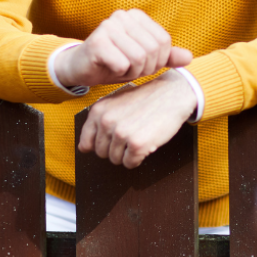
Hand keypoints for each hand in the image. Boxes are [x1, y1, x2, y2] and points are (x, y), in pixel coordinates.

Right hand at [55, 9, 192, 87]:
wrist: (80, 68)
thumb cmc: (114, 62)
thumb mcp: (144, 60)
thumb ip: (166, 57)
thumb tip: (190, 58)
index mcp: (136, 16)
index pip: (163, 41)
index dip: (158, 60)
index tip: (143, 65)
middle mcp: (122, 16)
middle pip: (152, 50)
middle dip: (145, 68)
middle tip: (130, 69)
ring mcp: (108, 27)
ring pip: (138, 58)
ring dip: (132, 72)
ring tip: (120, 69)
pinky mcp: (97, 42)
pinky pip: (122, 64)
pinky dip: (120, 73)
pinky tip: (109, 68)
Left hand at [77, 70, 197, 167]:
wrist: (173, 93)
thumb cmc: (146, 99)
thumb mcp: (117, 102)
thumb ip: (99, 121)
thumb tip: (84, 147)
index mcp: (98, 111)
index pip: (86, 144)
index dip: (101, 144)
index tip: (112, 139)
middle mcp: (106, 122)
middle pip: (102, 154)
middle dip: (116, 149)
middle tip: (131, 134)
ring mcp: (121, 133)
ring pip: (116, 160)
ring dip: (128, 153)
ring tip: (139, 136)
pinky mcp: (137, 144)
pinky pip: (130, 163)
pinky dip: (138, 158)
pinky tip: (146, 143)